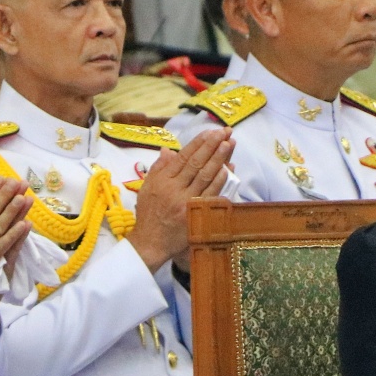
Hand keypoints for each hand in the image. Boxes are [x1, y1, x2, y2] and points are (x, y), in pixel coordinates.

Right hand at [126, 128, 233, 270]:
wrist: (150, 243)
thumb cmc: (148, 214)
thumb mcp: (146, 188)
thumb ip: (158, 168)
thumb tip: (168, 150)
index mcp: (162, 181)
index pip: (183, 157)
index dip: (198, 143)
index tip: (209, 132)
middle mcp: (174, 189)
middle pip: (196, 164)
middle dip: (211, 146)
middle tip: (223, 132)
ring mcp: (186, 202)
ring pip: (205, 176)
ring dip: (218, 159)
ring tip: (229, 144)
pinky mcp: (196, 215)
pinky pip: (211, 194)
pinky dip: (220, 180)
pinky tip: (228, 169)